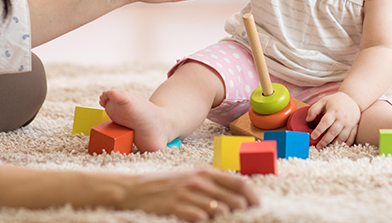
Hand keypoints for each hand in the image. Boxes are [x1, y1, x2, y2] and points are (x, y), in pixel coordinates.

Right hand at [119, 168, 259, 221]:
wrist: (134, 189)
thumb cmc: (166, 185)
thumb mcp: (191, 178)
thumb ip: (212, 184)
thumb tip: (237, 196)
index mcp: (205, 173)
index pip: (239, 182)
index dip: (252, 196)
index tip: (257, 205)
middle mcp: (199, 182)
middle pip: (234, 199)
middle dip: (242, 211)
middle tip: (243, 217)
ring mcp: (188, 194)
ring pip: (220, 210)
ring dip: (224, 219)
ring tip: (222, 220)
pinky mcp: (176, 207)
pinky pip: (200, 218)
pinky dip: (205, 222)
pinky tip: (202, 222)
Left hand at [306, 92, 360, 148]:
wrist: (353, 99)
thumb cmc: (336, 101)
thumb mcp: (324, 101)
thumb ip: (314, 109)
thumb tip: (307, 120)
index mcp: (333, 111)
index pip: (325, 122)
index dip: (319, 130)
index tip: (313, 136)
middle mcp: (342, 118)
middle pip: (333, 132)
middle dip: (325, 140)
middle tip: (318, 147)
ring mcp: (349, 124)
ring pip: (342, 137)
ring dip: (334, 144)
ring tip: (327, 148)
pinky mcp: (354, 127)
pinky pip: (351, 138)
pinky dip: (345, 144)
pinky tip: (339, 148)